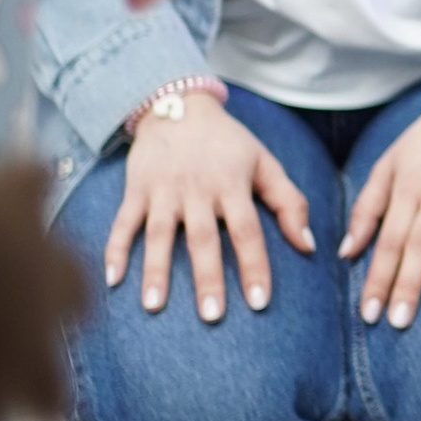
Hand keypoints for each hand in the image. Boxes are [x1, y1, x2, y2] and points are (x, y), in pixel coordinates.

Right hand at [108, 94, 311, 319]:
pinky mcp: (136, 189)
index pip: (247, 231)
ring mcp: (163, 190)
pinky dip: (115, 249)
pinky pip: (123, 222)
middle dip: (207, 279)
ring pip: (159, 234)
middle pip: (203, 239)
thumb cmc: (228, 143)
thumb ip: (290, 203)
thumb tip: (308, 246)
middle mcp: (197, 189)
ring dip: (156, 271)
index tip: (259, 303)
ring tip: (153, 307)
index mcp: (232, 185)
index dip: (254, 266)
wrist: (178, 104)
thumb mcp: (264, 163)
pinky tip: (111, 280)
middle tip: (211, 317)